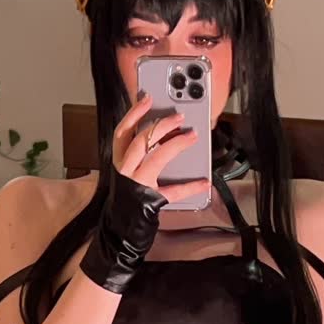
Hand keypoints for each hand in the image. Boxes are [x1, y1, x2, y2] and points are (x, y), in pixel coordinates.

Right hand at [114, 90, 205, 204]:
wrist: (123, 224)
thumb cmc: (130, 192)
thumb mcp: (131, 168)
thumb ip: (142, 151)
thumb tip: (165, 131)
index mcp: (119, 160)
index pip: (122, 132)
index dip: (134, 113)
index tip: (147, 99)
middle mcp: (125, 170)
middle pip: (141, 140)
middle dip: (161, 125)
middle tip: (179, 116)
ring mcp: (137, 184)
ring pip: (156, 158)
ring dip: (175, 145)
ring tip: (192, 136)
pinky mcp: (151, 201)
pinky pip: (173, 192)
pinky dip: (190, 187)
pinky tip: (205, 182)